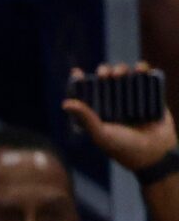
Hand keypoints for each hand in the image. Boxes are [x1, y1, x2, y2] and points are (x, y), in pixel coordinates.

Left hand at [63, 63, 178, 171]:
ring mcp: (133, 99)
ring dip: (122, 68)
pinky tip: (140, 67)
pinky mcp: (152, 96)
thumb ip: (85, 118)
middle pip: (106, 80)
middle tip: (105, 74)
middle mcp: (114, 104)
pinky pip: (147, 79)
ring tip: (121, 72)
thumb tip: (65, 103)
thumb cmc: (123, 148)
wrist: (154, 153)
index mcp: (99, 112)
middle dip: (104, 72)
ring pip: (126, 76)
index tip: (76, 72)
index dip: (80, 81)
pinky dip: (143, 69)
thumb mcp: (101, 133)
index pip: (87, 93)